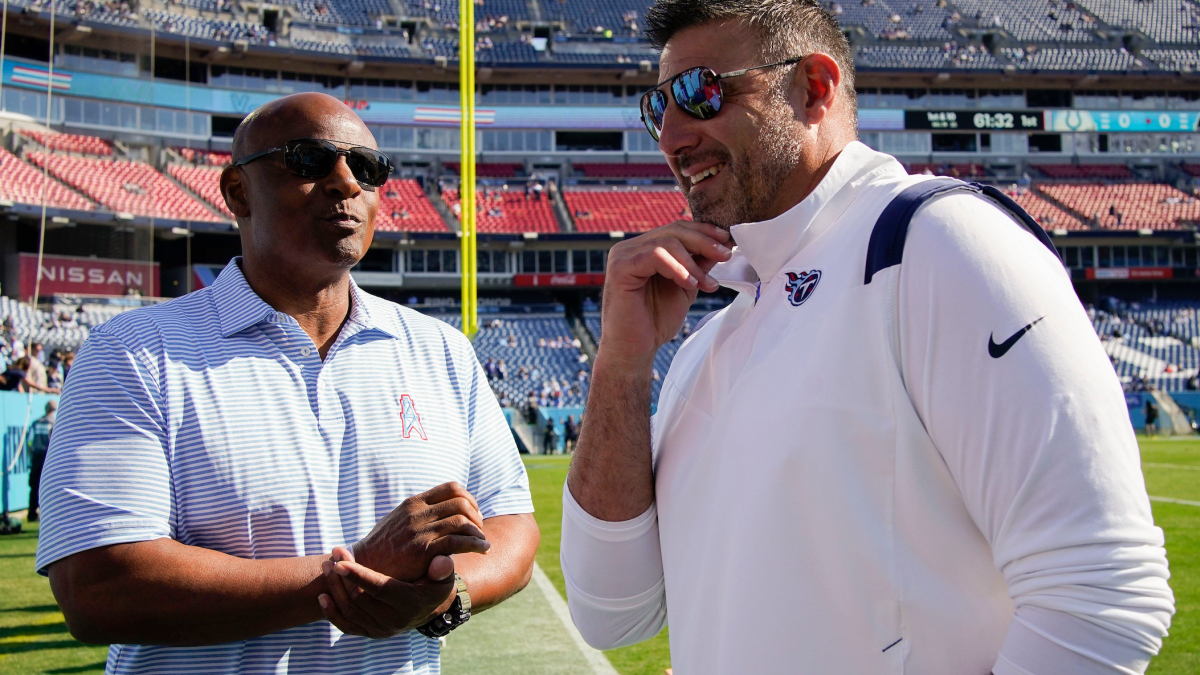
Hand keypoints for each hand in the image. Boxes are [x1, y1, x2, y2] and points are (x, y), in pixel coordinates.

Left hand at [318, 546, 456, 638]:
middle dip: (342, 575)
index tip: (341, 561)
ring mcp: (380, 629)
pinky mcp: (369, 633)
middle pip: (359, 598)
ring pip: (349, 610)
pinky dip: (331, 612)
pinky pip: (346, 625)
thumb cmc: (434, 583)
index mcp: (410, 604)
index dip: (359, 575)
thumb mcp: (443, 576)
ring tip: (327, 566)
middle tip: (334, 553)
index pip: (380, 589)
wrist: (428, 607)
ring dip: (334, 588)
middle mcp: (393, 621)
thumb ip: (442, 567)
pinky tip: (323, 595)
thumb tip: (442, 562)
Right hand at [351, 482, 489, 582]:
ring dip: (478, 532)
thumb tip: (441, 509)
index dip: (470, 499)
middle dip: (477, 516)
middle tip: (479, 531)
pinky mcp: (422, 551)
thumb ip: (419, 513)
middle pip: (461, 503)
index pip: (452, 488)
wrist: (363, 567)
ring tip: (482, 543)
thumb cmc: (384, 547)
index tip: (473, 514)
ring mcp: (419, 531)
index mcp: (414, 503)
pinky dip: (475, 545)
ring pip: (462, 521)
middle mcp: (417, 513)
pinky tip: (482, 550)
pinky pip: (457, 542)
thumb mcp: (399, 520)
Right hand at [598, 221, 731, 367]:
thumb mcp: (685, 287)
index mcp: (645, 248)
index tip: (728, 242)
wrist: (635, 349)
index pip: (678, 229)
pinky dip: (677, 268)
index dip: (704, 232)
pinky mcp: (620, 267)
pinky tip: (689, 283)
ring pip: (667, 241)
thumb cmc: (655, 321)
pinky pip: (655, 256)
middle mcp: (632, 247)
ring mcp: (623, 255)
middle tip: (726, 255)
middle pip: (674, 230)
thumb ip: (698, 266)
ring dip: (693, 262)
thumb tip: (721, 246)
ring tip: (706, 283)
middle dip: (705, 242)